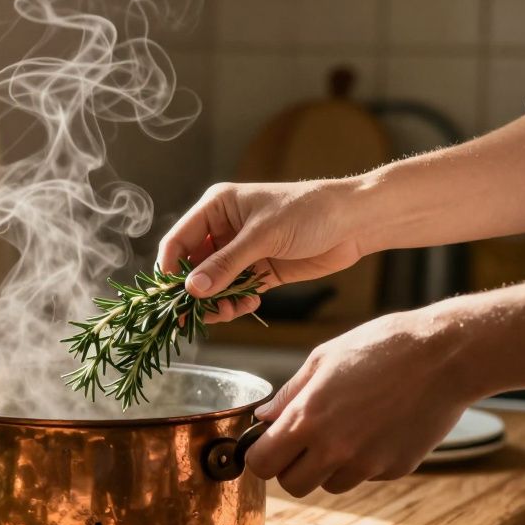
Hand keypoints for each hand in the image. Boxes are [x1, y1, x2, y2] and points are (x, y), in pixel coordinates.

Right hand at [157, 179, 368, 322]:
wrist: (355, 221)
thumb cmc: (308, 211)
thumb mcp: (262, 236)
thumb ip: (225, 264)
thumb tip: (191, 289)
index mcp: (216, 207)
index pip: (178, 241)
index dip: (170, 269)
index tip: (171, 297)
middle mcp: (224, 229)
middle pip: (193, 267)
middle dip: (195, 292)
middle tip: (196, 316)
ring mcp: (242, 251)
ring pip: (214, 284)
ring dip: (217, 301)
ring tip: (229, 312)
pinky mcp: (260, 270)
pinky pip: (236, 291)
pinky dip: (237, 302)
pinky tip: (249, 304)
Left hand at [244, 310, 476, 496]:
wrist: (446, 356)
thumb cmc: (381, 347)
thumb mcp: (323, 359)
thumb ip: (290, 394)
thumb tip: (265, 417)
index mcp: (307, 419)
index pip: (262, 465)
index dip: (261, 456)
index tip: (268, 444)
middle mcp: (334, 449)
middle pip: (292, 486)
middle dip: (291, 467)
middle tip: (303, 442)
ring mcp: (367, 464)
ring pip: (330, 485)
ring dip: (329, 467)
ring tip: (346, 429)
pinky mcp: (396, 469)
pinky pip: (366, 476)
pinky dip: (364, 461)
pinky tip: (377, 428)